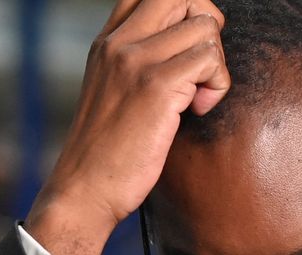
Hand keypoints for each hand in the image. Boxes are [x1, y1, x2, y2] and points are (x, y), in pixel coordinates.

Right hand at [24, 0, 230, 254]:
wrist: (85, 189)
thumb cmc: (106, 151)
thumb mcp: (113, 92)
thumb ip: (139, 63)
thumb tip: (187, 48)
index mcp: (107, 42)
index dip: (183, 12)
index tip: (188, 50)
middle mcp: (118, 43)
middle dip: (207, 27)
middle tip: (202, 68)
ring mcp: (135, 61)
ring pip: (205, 27)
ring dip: (216, 64)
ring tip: (198, 98)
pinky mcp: (155, 86)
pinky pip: (209, 60)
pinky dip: (217, 86)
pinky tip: (197, 111)